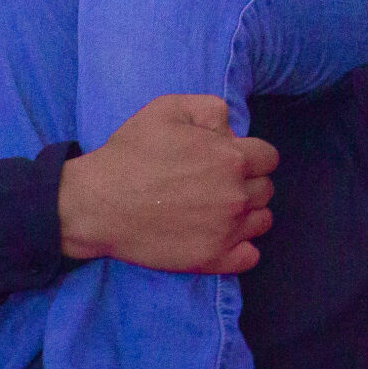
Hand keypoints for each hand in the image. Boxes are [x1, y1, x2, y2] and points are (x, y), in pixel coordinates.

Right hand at [57, 94, 279, 275]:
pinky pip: (250, 257)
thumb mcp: (168, 109)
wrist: (98, 203)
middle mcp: (236, 196)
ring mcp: (226, 231)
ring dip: (248, 213)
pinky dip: (242, 247)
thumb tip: (232, 129)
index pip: (269, 157)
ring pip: (261, 221)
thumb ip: (211, 109)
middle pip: (266, 189)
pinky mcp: (211, 260)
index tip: (229, 158)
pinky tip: (221, 235)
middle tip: (218, 182)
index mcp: (231, 158)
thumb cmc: (131, 153)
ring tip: (219, 208)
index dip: (250, 154)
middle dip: (248, 181)